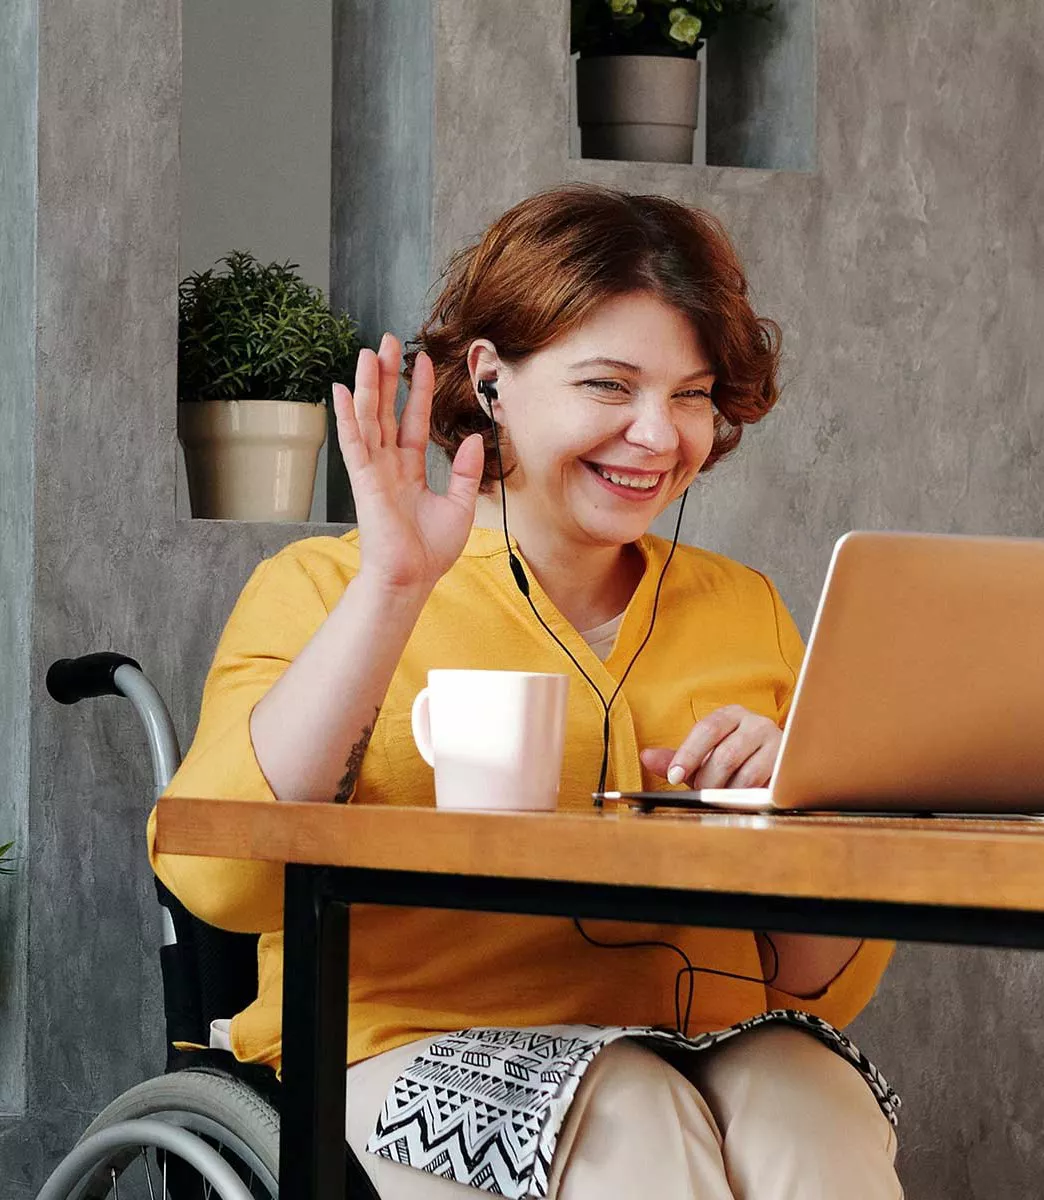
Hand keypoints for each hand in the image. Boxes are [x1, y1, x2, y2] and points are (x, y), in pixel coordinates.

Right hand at [332, 334, 484, 593]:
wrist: (410, 578)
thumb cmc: (429, 551)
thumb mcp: (458, 506)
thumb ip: (463, 472)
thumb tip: (471, 439)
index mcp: (409, 470)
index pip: (413, 421)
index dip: (417, 392)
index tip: (422, 361)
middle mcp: (388, 466)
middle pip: (386, 411)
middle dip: (388, 376)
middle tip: (387, 341)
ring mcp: (373, 471)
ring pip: (369, 418)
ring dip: (368, 385)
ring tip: (368, 352)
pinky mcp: (364, 480)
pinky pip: (354, 442)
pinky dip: (347, 417)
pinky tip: (343, 390)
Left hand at [640, 705, 782, 788]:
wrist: (777, 766)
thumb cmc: (735, 760)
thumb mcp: (703, 757)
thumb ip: (677, 758)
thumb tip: (646, 757)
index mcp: (731, 714)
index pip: (706, 729)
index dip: (688, 754)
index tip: (674, 776)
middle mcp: (756, 723)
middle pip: (726, 755)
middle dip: (708, 780)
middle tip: (703, 792)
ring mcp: (776, 743)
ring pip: (745, 774)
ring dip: (728, 792)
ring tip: (723, 795)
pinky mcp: (789, 766)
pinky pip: (764, 786)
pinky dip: (747, 797)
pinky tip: (741, 798)